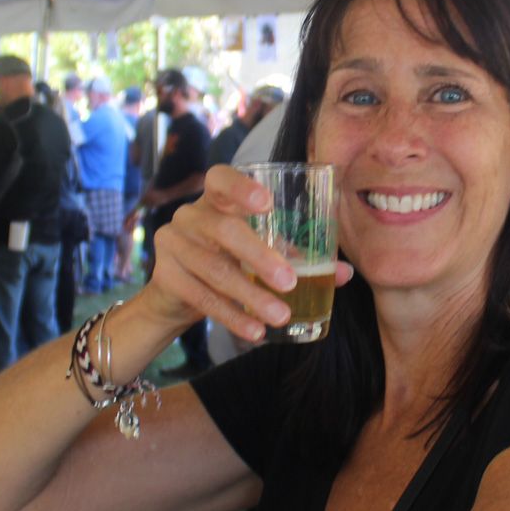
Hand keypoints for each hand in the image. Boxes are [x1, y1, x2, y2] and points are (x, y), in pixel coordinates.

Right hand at [140, 165, 352, 341]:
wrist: (176, 294)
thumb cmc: (228, 259)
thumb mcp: (259, 251)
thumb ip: (297, 256)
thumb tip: (345, 273)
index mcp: (215, 200)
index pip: (220, 178)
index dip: (240, 187)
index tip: (267, 204)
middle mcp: (190, 216)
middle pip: (223, 230)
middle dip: (259, 257)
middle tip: (290, 283)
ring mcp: (173, 244)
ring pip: (214, 269)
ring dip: (250, 295)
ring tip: (280, 316)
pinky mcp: (164, 276)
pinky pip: (201, 297)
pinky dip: (232, 316)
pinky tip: (255, 331)